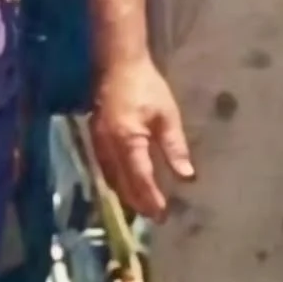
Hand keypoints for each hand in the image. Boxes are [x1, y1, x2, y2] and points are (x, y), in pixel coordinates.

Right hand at [92, 55, 193, 220]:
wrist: (118, 64)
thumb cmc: (147, 87)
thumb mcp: (167, 116)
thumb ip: (175, 148)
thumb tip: (187, 177)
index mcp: (128, 141)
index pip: (140, 179)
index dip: (151, 199)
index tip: (163, 215)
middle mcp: (109, 147)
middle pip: (122, 185)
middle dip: (138, 203)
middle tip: (155, 217)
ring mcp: (98, 144)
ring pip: (111, 179)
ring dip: (126, 195)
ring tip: (144, 207)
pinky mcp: (95, 139)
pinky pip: (105, 169)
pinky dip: (117, 182)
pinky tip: (127, 185)